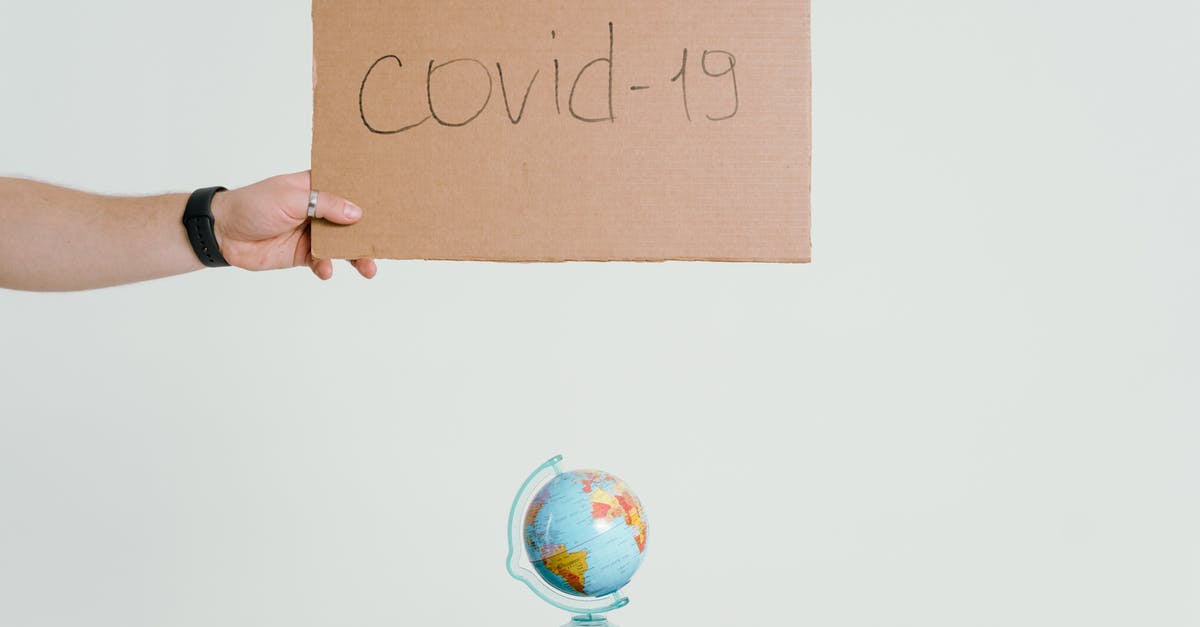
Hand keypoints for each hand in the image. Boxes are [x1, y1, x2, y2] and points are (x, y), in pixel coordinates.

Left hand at [211, 170, 376, 279]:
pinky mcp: (305, 254)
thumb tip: (357, 213)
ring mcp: (314, 233)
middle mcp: (320, 209)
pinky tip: (325, 270)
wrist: (224, 233)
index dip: (369, 195)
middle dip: (369, 232)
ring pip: (343, 245)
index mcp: (317, 187)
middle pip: (353, 220)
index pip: (349, 188)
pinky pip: (324, 262)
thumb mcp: (291, 198)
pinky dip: (327, 267)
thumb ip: (324, 204)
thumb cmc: (253, 204)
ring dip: (356, 256)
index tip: (392, 202)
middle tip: (387, 243)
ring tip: (368, 268)